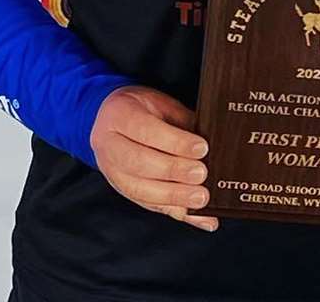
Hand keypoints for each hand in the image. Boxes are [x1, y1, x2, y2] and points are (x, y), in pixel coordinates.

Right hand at [89, 85, 216, 231]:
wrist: (113, 120)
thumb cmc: (141, 111)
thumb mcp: (161, 105)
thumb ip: (183, 123)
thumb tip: (211, 145)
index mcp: (118, 115)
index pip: (145, 130)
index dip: (175, 142)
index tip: (201, 148)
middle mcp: (108, 145)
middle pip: (139, 163)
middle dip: (174, 171)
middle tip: (201, 174)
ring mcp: (112, 171)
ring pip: (140, 190)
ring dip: (173, 197)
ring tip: (200, 198)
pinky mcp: (123, 191)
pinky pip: (148, 204)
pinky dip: (174, 210)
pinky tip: (195, 215)